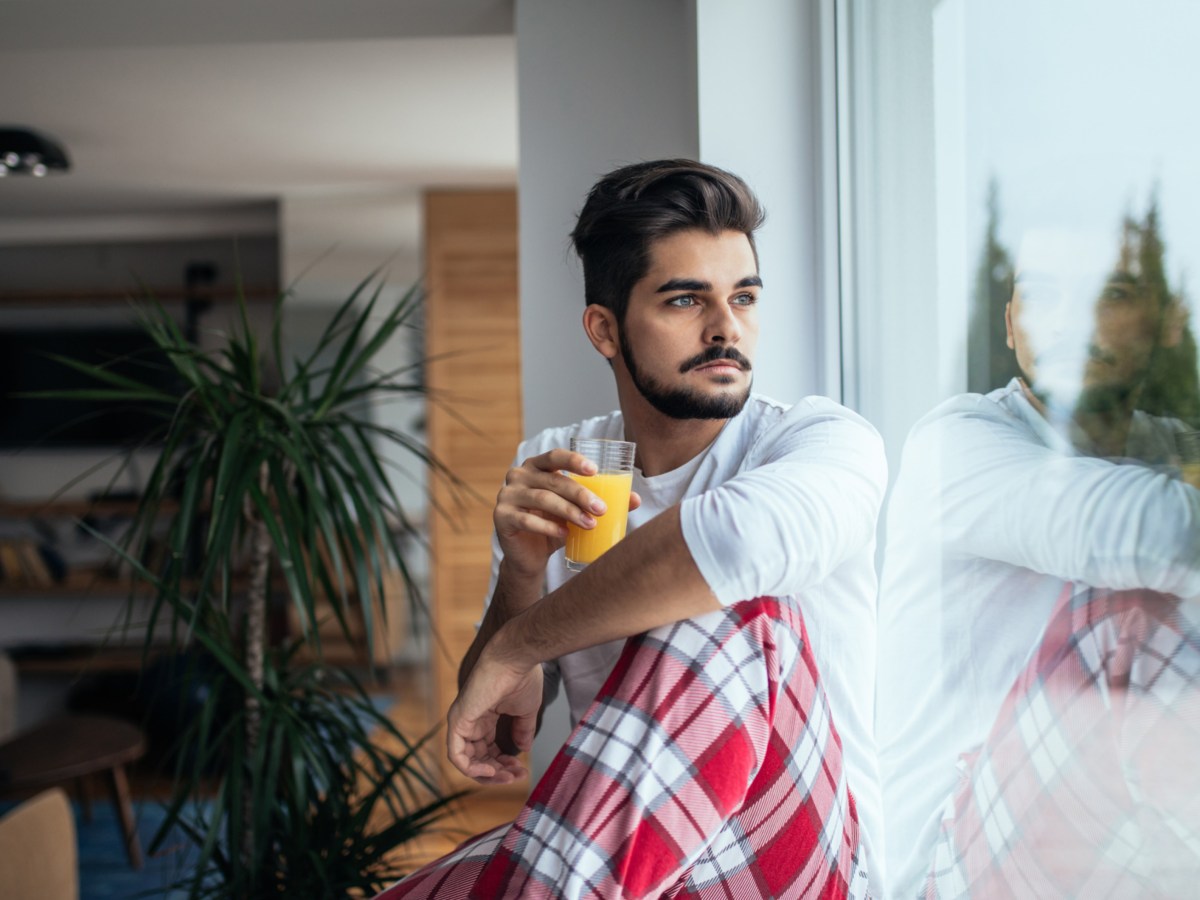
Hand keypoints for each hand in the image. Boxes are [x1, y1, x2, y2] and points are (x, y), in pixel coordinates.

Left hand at [447, 650, 543, 783]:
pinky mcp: (457, 721)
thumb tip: (523, 749)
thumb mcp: (525, 711)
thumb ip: (522, 730)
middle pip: (478, 759)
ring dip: (487, 774)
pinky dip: (471, 769)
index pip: (488, 750)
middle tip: (517, 777)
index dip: (504, 764)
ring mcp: (462, 722)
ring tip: (507, 776)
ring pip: (467, 761)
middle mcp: (471, 721)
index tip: (522, 770)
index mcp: (485, 718)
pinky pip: (456, 755)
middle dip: (498, 772)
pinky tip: (491, 770)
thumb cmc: (522, 678)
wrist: (515, 660)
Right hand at [494, 447, 640, 578]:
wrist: (528, 556)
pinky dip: (549, 527)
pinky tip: (566, 534)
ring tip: (591, 524)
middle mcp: (518, 476)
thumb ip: (599, 502)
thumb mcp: (576, 511)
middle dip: (581, 494)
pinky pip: (527, 519)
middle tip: (602, 508)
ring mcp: (507, 495)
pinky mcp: (501, 517)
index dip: (574, 461)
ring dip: (570, 512)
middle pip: (553, 480)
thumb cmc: (554, 526)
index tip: (595, 470)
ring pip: (543, 499)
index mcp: (536, 466)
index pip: (554, 456)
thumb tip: (635, 499)